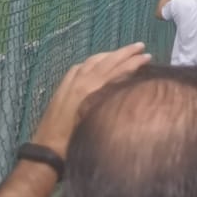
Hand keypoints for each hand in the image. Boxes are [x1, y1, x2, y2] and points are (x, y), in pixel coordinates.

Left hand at [30, 43, 150, 156]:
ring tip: (122, 52)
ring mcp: (70, 83)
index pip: (118, 69)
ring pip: (92, 61)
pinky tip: (96, 63)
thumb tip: (129, 87)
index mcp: (92, 90)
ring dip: (109, 54)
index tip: (149, 56)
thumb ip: (112, 100)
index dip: (134, 62)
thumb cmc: (77, 142)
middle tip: (140, 46)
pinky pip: (78, 67)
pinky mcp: (62, 88)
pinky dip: (91, 62)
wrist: (47, 151)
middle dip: (124, 52)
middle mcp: (82, 82)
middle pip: (107, 61)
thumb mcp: (98, 122)